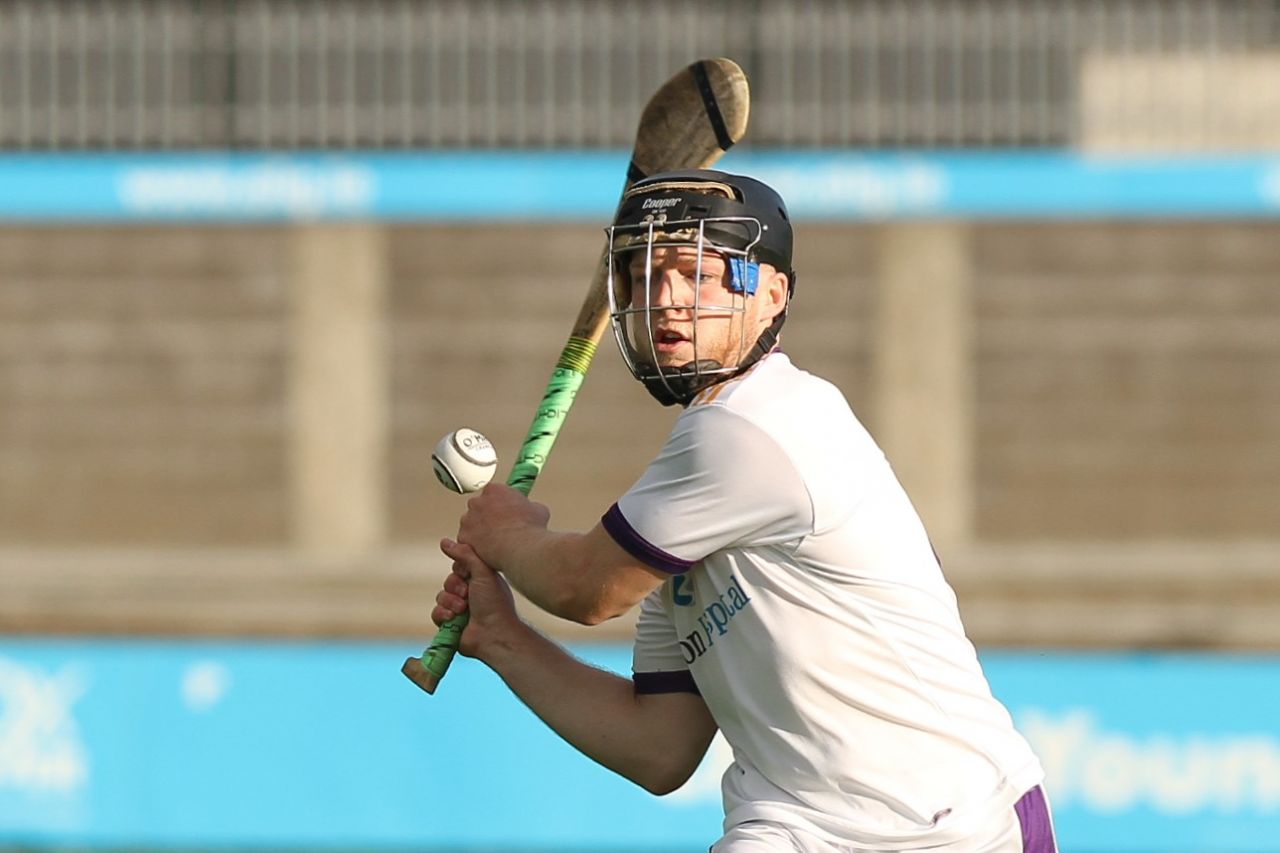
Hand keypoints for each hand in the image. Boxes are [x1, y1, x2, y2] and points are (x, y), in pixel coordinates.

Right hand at [433, 537, 518, 660]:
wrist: (494, 633)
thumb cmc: (495, 603)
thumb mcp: (483, 572)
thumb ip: (465, 555)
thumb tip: (444, 541)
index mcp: (481, 580)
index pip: (459, 566)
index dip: (460, 570)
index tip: (469, 574)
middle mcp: (470, 593)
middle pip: (448, 580)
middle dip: (455, 586)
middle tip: (467, 593)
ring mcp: (460, 609)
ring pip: (441, 596)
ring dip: (450, 601)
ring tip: (463, 609)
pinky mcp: (450, 624)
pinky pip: (435, 613)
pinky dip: (443, 614)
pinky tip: (453, 618)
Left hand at [457, 483, 551, 568]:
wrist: (520, 547)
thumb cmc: (529, 528)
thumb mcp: (538, 509)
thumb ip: (529, 505)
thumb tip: (531, 509)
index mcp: (495, 490)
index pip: (493, 492)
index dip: (500, 503)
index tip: (504, 510)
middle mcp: (478, 501)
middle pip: (479, 507)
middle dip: (487, 516)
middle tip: (500, 527)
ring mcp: (468, 519)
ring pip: (471, 524)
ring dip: (480, 531)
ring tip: (494, 541)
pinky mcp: (464, 536)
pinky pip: (467, 540)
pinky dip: (475, 545)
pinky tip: (487, 550)